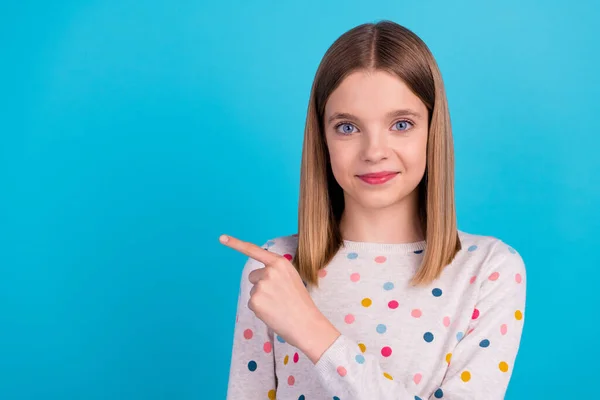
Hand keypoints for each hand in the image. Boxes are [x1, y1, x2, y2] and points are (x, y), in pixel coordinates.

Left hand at [220, 234, 339, 362]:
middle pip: (253, 276)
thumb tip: (258, 277)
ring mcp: (261, 286)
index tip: (222, 238)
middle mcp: (269, 271)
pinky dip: (259, 310)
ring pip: (253, 291)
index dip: (236, 244)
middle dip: (261, 285)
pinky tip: (273, 313)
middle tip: (279, 297)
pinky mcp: (255, 301)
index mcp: (280, 263)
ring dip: (262, 299)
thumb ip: (275, 272)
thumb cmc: (300, 302)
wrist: (306, 323)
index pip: (254, 250)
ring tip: (278, 306)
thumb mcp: (291, 278)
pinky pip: (251, 304)